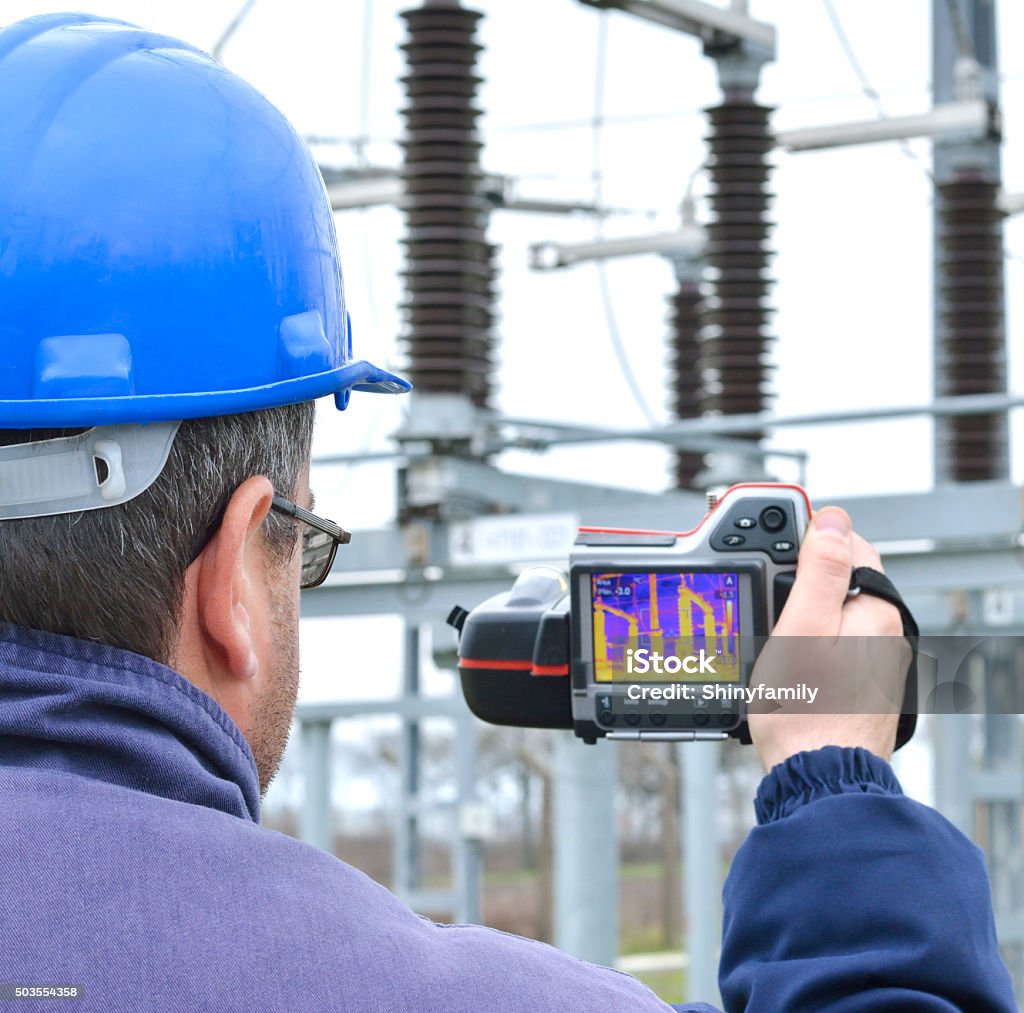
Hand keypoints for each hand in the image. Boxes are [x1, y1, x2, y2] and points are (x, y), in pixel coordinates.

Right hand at [748, 507, 907, 771]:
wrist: (817, 777)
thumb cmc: (806, 711)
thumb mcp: (801, 626)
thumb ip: (819, 570)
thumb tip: (832, 520)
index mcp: (874, 609)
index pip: (846, 544)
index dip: (803, 537)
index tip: (767, 543)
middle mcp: (882, 632)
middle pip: (837, 579)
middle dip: (798, 577)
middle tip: (760, 595)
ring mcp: (872, 661)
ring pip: (831, 613)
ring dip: (798, 612)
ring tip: (766, 632)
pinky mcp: (858, 685)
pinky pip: (830, 646)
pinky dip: (805, 644)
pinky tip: (783, 663)